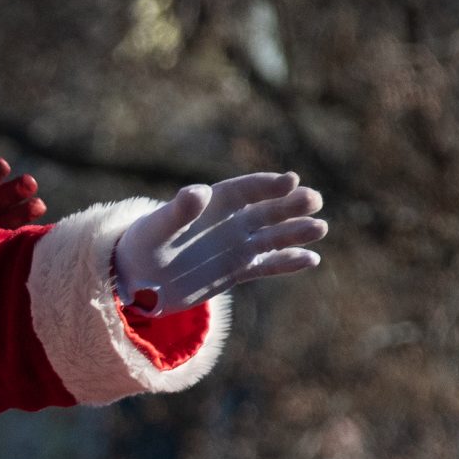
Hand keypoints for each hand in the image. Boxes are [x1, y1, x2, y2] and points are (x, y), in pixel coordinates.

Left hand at [114, 171, 325, 313]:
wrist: (137, 279)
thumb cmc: (143, 245)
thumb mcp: (157, 226)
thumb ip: (179, 210)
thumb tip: (198, 192)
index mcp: (212, 203)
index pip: (245, 190)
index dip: (267, 184)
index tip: (290, 180)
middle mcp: (229, 222)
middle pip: (266, 210)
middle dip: (290, 205)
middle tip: (314, 199)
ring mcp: (235, 247)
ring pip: (272, 237)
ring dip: (296, 233)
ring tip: (320, 228)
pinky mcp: (235, 271)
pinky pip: (266, 265)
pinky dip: (287, 263)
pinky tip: (312, 259)